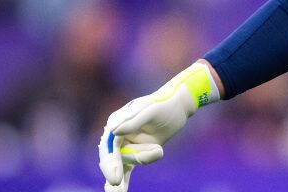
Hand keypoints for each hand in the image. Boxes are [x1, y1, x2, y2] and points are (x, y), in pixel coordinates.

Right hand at [98, 62, 218, 191]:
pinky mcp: (137, 152)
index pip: (109, 145)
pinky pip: (128, 169)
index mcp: (117, 121)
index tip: (115, 178)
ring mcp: (127, 144)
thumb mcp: (151, 109)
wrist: (178, 107)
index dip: (110, 162)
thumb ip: (133, 120)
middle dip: (122, 167)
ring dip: (144, 158)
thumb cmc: (164, 104)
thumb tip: (114, 131)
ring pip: (127, 163)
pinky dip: (124, 181)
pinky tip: (119, 191)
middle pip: (116, 157)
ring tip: (158, 148)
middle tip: (119, 184)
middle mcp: (118, 134)